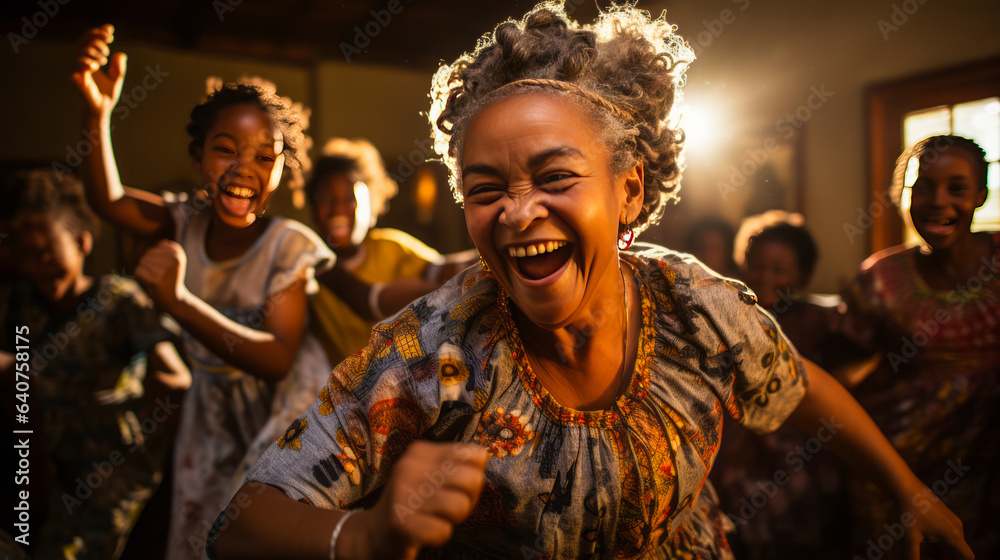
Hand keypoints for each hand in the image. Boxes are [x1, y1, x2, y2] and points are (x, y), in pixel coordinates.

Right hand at [71, 24, 126, 115]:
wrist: (102, 110)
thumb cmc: (106, 94)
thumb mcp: (116, 78)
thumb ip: (118, 66)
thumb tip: (121, 54)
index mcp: (88, 60)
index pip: (90, 41)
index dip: (98, 32)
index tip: (110, 29)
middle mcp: (81, 63)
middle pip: (84, 42)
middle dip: (97, 39)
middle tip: (109, 44)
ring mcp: (78, 71)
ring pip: (81, 52)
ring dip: (94, 51)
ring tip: (104, 60)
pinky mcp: (78, 81)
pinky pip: (78, 68)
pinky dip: (86, 64)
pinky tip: (95, 66)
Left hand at [135, 240, 189, 314]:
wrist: (175, 300)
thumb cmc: (170, 279)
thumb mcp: (171, 260)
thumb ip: (161, 250)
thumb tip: (146, 252)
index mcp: (178, 253)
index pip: (157, 247)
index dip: (158, 259)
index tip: (167, 269)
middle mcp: (174, 259)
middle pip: (148, 254)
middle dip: (150, 265)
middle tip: (161, 277)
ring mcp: (166, 269)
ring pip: (143, 262)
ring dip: (146, 272)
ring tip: (157, 280)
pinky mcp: (156, 280)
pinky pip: (138, 271)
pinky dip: (142, 278)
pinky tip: (152, 284)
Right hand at [356, 441, 487, 559]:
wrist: (374, 533)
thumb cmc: (413, 502)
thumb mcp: (431, 475)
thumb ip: (456, 465)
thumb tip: (484, 457)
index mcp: (420, 452)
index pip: (474, 455)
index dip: (474, 476)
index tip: (456, 487)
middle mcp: (410, 467)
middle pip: (472, 479)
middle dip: (468, 499)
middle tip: (450, 507)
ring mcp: (403, 494)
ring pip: (460, 505)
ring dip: (454, 519)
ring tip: (436, 518)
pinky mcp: (401, 522)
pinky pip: (444, 530)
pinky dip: (439, 535)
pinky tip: (424, 531)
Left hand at [897, 484, 973, 558]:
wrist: (906, 488)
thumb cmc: (909, 512)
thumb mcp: (910, 538)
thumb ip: (913, 556)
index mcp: (953, 535)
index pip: (967, 557)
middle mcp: (957, 528)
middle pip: (957, 552)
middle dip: (945, 557)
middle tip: (927, 556)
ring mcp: (952, 521)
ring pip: (951, 543)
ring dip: (940, 551)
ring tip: (921, 550)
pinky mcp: (946, 516)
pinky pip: (947, 534)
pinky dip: (937, 542)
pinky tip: (921, 541)